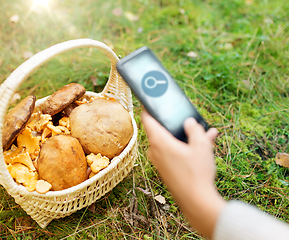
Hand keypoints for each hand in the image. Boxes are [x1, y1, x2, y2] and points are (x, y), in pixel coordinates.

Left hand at [141, 110, 225, 237]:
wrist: (196, 202)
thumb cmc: (196, 173)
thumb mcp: (201, 146)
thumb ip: (195, 130)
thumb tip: (189, 122)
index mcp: (159, 141)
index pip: (147, 119)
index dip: (148, 108)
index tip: (150, 100)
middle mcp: (155, 151)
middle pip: (161, 130)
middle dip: (174, 124)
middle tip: (184, 117)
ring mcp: (160, 162)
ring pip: (171, 142)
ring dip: (184, 137)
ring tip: (204, 133)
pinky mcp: (166, 170)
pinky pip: (173, 153)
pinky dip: (185, 148)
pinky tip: (203, 146)